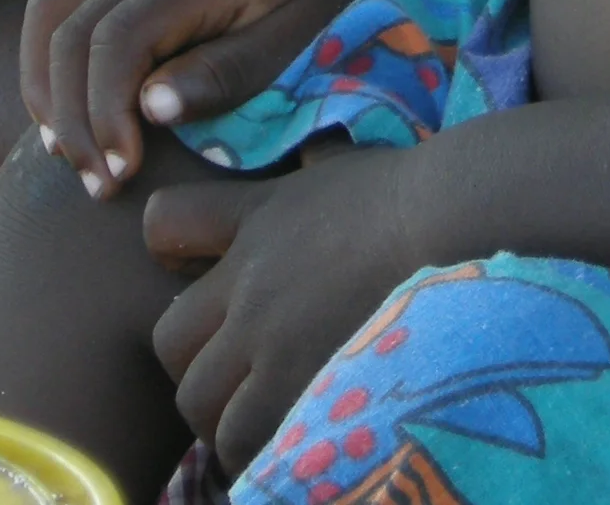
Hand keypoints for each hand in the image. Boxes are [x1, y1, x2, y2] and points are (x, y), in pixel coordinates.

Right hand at [21, 0, 416, 191]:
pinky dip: (50, 71)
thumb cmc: (338, 13)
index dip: (104, 109)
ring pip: (53, 14)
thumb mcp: (299, 48)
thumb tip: (151, 106)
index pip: (116, 35)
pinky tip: (74, 131)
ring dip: (51, 91)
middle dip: (72, 114)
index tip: (123, 173)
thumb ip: (228, 73)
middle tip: (101, 185)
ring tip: (82, 164)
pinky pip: (61, 13)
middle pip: (71, 27)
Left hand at [148, 146, 441, 477]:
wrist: (446, 223)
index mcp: (255, 217)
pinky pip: (241, 438)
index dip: (166, 249)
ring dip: (218, 416)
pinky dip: (251, 448)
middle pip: (168, 339)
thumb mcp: (344, 168)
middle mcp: (248, 280)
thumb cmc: (409, 192)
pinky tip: (282, 443)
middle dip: (192, 364)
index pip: (163, 223)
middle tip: (232, 375)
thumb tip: (320, 162)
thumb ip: (315, 173)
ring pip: (197, 401)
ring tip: (256, 420)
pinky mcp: (295, 388)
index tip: (196, 274)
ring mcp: (267, 338)